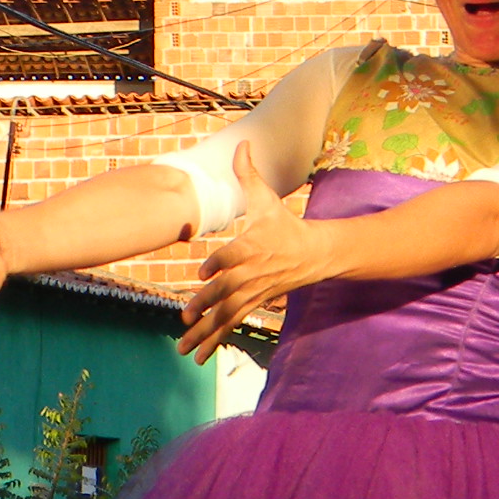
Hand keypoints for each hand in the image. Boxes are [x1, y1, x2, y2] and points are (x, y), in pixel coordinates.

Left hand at [178, 147, 336, 362]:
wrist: (315, 254)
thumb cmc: (284, 224)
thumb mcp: (267, 199)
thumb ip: (248, 174)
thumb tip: (242, 142)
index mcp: (251, 247)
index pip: (232, 257)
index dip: (218, 265)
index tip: (202, 273)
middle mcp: (250, 274)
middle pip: (225, 292)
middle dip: (205, 307)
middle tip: (185, 318)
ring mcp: (252, 293)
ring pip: (225, 316)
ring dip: (204, 334)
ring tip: (183, 349)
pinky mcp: (253, 304)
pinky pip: (230, 325)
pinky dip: (214, 341)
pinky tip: (198, 356)